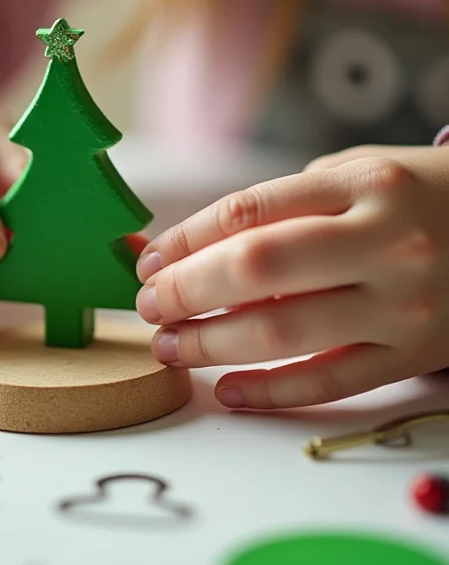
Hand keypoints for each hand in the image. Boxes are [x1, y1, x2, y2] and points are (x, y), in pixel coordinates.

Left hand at [135, 144, 448, 408]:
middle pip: (256, 269)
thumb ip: (283, 205)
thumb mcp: (357, 174)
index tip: (149, 260)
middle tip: (147, 305)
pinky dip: (269, 390)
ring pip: (282, 332)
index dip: (184, 239)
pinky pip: (330, 382)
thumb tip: (188, 246)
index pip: (247, 212)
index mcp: (362, 185)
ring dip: (209, 342)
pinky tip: (226, 387)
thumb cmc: (415, 197)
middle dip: (184, 290)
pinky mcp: (413, 355)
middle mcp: (383, 242)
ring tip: (168, 344)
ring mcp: (402, 304)